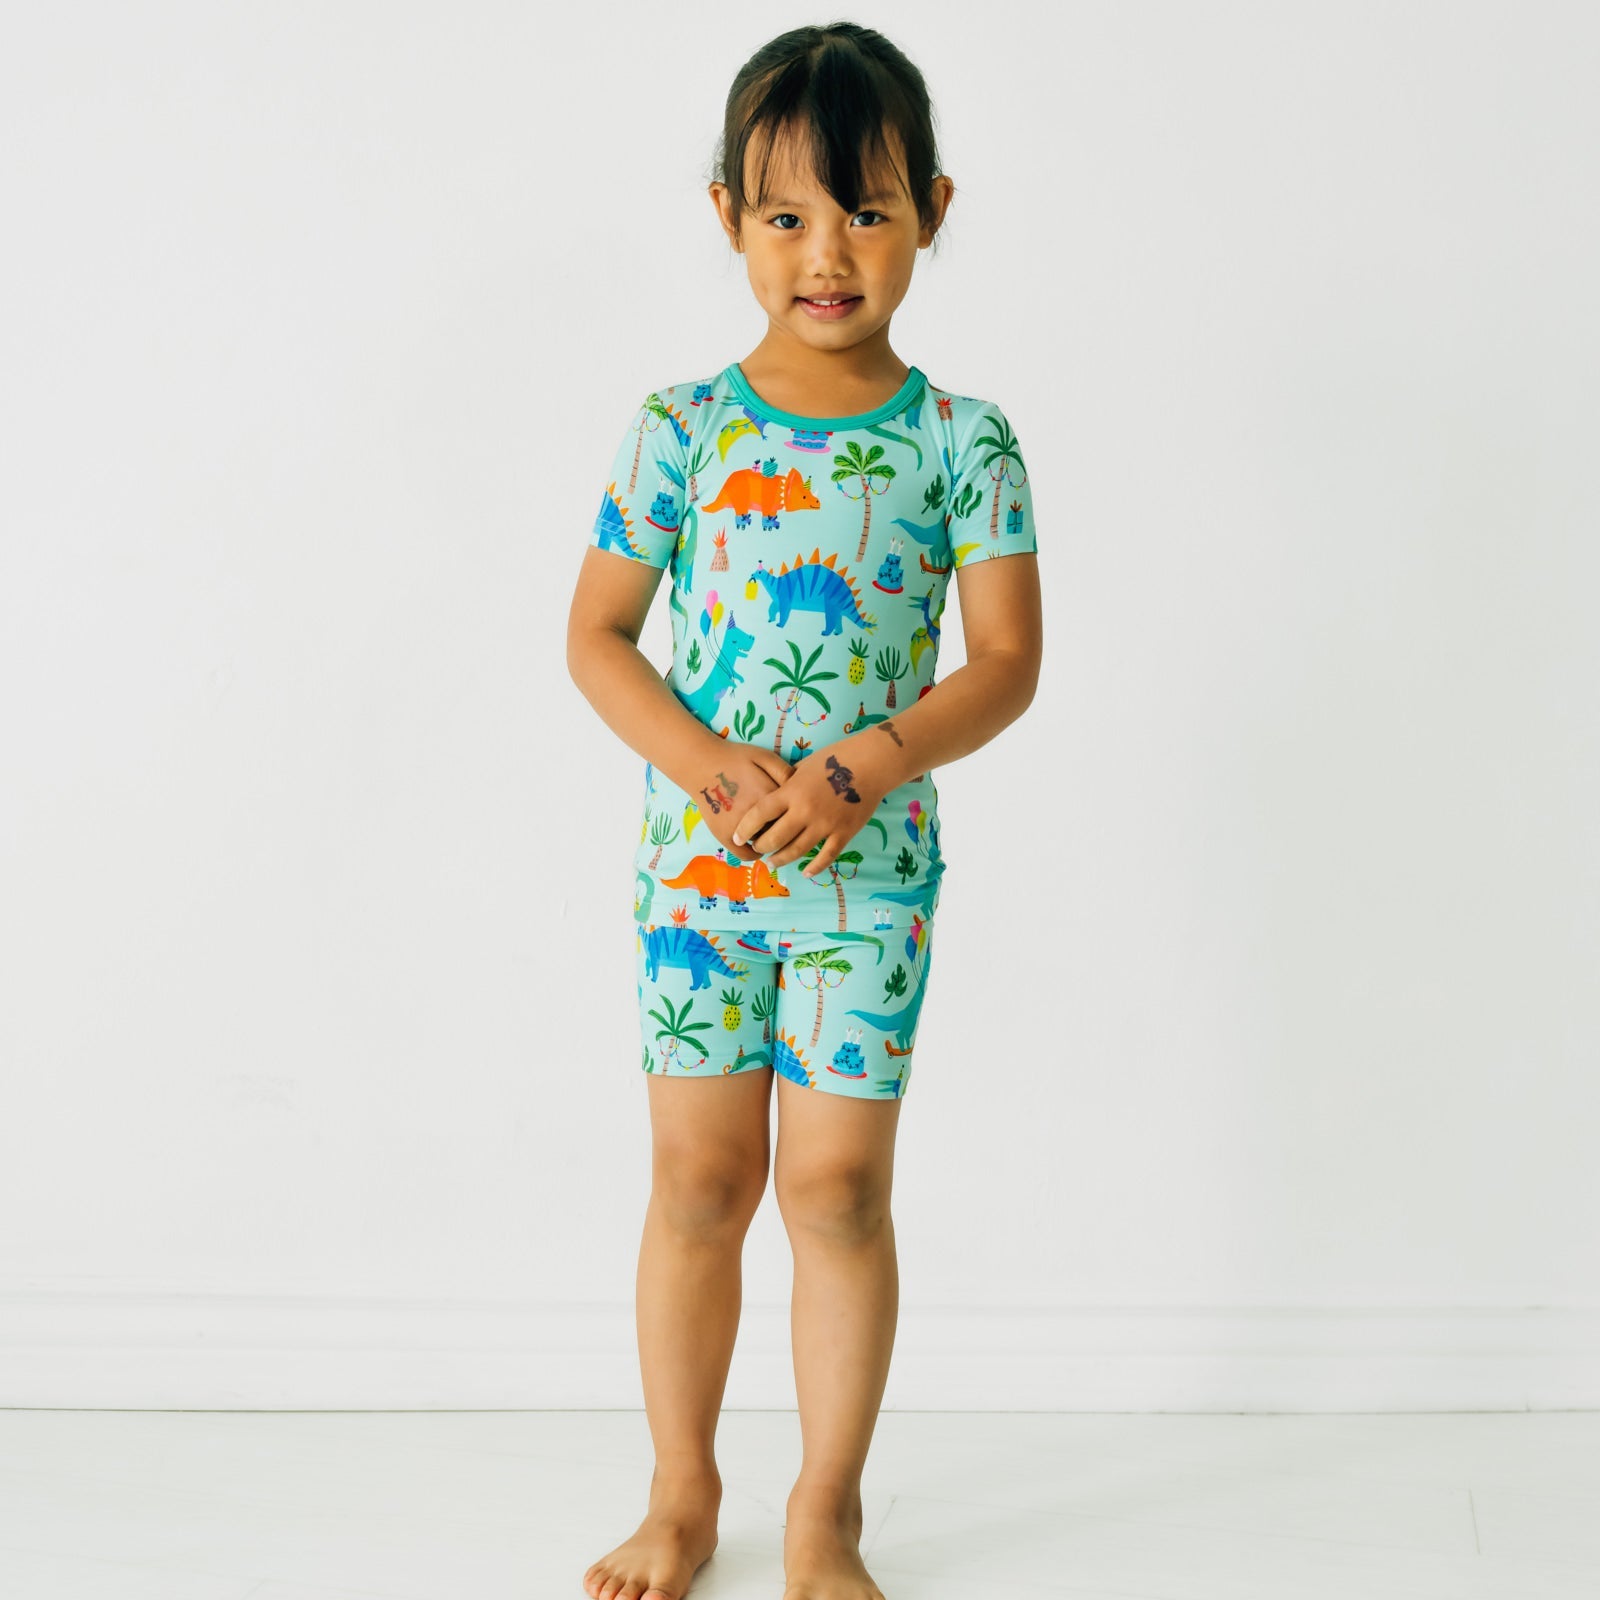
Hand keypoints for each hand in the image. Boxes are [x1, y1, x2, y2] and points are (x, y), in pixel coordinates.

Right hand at [684, 742, 794, 863]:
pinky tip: (755, 843)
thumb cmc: (735, 758)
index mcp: (770, 795)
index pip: (795, 814)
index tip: (796, 813)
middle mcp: (756, 815)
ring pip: (765, 844)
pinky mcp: (724, 836)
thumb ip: (785, 772)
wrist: (701, 764)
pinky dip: (754, 852)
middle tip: (784, 824)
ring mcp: (739, 828)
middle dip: (786, 830)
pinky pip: (745, 854)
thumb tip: (802, 792)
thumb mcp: (765, 756)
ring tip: (768, 832)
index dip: (797, 814)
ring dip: (770, 841)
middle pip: (782, 832)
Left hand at [730, 736, 890, 878]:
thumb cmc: (836, 758)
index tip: (737, 836)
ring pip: (797, 851)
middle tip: (757, 849)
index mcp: (792, 792)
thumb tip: (775, 797)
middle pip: (775, 837)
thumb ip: (788, 785)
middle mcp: (805, 811)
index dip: (746, 827)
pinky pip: (825, 856)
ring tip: (774, 862)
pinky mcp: (843, 833)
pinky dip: (815, 867)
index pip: (760, 813)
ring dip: (782, 859)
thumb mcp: (804, 766)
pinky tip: (806, 872)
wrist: (871, 764)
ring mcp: (825, 825)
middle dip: (762, 846)